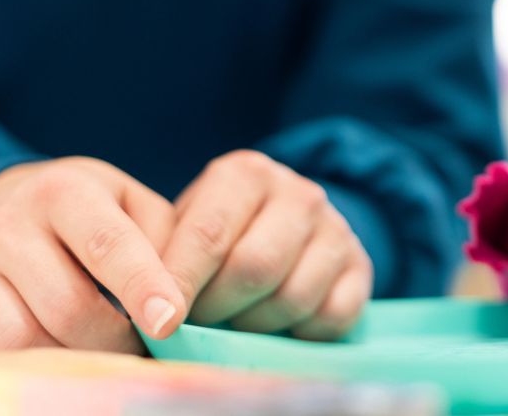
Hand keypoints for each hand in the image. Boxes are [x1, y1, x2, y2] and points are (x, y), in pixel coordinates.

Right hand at [0, 157, 186, 359]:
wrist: (27, 206)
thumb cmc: (105, 215)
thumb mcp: (141, 210)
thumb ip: (169, 248)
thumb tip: (175, 305)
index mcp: (66, 191)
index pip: (108, 245)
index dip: (142, 287)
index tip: (169, 322)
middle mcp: (9, 224)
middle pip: (67, 307)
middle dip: (115, 341)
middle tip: (143, 349)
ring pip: (21, 340)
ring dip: (72, 361)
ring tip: (105, 355)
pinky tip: (41, 366)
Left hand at [162, 150, 371, 339]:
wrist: (286, 226)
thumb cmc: (219, 234)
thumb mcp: (187, 225)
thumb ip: (166, 256)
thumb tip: (145, 305)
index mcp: (246, 174)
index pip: (209, 233)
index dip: (179, 282)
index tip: (157, 321)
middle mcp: (298, 193)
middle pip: (254, 268)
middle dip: (217, 308)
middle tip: (197, 324)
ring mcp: (337, 229)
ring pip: (292, 297)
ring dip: (256, 326)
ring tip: (236, 323)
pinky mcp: (362, 267)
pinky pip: (332, 316)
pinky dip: (301, 334)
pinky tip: (280, 327)